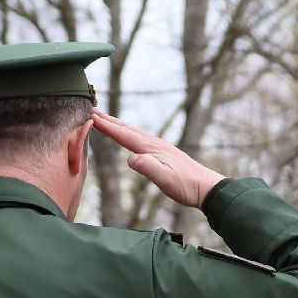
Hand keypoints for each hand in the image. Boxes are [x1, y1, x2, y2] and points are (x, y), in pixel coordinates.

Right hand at [90, 111, 224, 207]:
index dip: (106, 125)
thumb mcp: (164, 179)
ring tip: (107, 120)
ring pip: (135, 132)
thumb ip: (147, 167)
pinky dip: (131, 133)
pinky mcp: (165, 153)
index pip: (123, 134)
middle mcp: (155, 143)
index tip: (90, 115)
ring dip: (119, 124)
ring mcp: (160, 147)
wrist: (207, 188)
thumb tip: (130, 158)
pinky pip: (142, 138)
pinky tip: (131, 138)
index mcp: (151, 148)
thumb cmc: (186, 186)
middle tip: (92, 109)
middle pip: (127, 128)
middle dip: (109, 119)